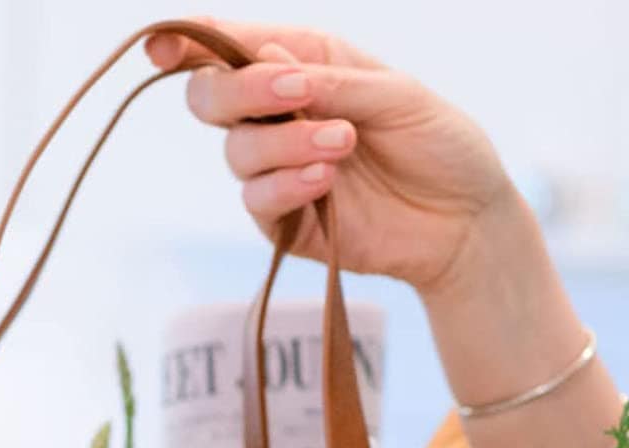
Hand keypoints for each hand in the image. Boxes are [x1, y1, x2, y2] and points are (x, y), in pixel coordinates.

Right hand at [147, 19, 514, 292]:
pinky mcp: (285, 223)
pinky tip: (325, 180)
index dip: (190, 42)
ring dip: (284, 143)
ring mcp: (278, 171)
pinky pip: (258, 202)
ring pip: (236, 152)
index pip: (231, 48)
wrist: (464, 220)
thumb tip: (263, 57)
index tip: (165, 46)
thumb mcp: (394, 94)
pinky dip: (287, 186)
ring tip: (343, 144)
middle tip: (297, 92)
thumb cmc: (438, 143)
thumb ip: (329, 79)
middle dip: (242, 91)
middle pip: (212, 98)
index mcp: (304, 64)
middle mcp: (279, 117)